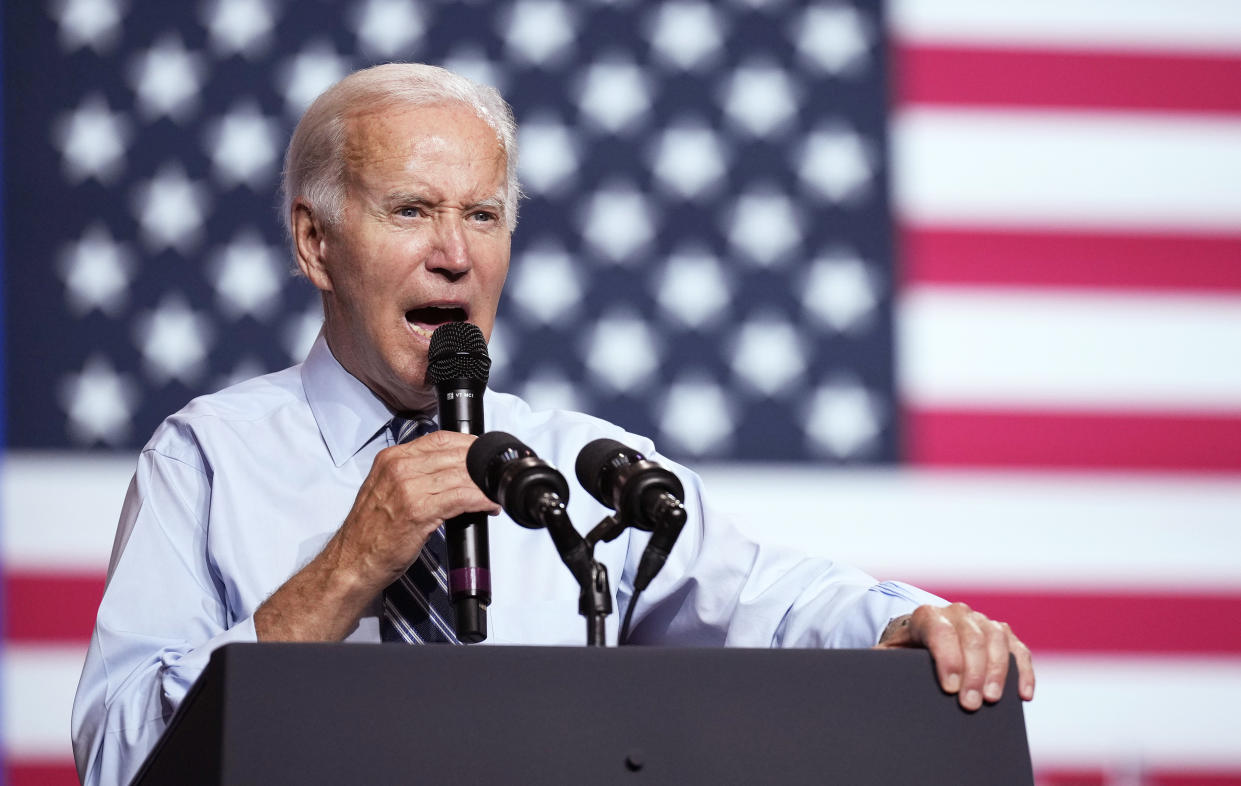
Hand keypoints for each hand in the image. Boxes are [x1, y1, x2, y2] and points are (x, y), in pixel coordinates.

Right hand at [336, 429, 499, 588]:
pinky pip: (461, 497)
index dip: (467, 443)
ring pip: (460, 475)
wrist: (352, 562)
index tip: (482, 452)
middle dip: (480, 464)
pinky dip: (480, 500)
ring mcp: (408, 488)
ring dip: (483, 483)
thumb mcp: (386, 490)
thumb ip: (412, 474)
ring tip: (493, 492)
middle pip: (453, 454)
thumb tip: (447, 471)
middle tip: (494, 474)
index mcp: (391, 459)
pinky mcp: (419, 510)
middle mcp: (398, 468)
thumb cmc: (370, 532)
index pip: (439, 438)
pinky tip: (488, 505)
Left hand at [875, 603, 1034, 710]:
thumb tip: (871, 674)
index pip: (940, 632)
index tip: (950, 688)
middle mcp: (956, 612)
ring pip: (997, 639)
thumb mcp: (888, 654)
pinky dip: (1023, 670)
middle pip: (971, 638)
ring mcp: (981, 621)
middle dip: (974, 672)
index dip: (948, 659)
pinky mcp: (1001, 634)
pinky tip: (1023, 694)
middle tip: (971, 704)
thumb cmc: (903, 650)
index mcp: (926, 616)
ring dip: (998, 671)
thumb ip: (881, 661)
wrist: (920, 635)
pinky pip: (1017, 649)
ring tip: (993, 700)